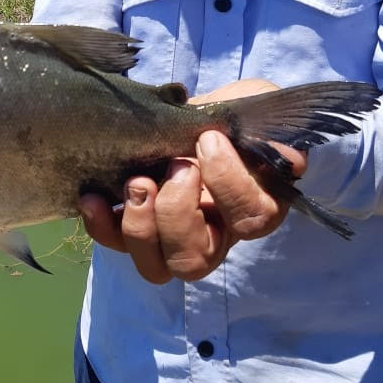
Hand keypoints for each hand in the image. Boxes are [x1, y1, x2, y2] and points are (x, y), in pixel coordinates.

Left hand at [79, 79, 307, 283]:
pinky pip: (115, 244)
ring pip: (156, 266)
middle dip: (177, 213)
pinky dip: (101, 224)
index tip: (209, 140)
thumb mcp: (256, 116)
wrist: (193, 118)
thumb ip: (272, 134)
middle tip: (174, 167)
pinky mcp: (134, 229)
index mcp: (253, 209)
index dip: (227, 182)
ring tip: (136, 181)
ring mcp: (171, 239)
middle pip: (195, 259)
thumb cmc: (230, 120)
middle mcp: (214, 237)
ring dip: (140, 225)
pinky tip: (92, 196)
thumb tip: (289, 159)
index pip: (249, 219)